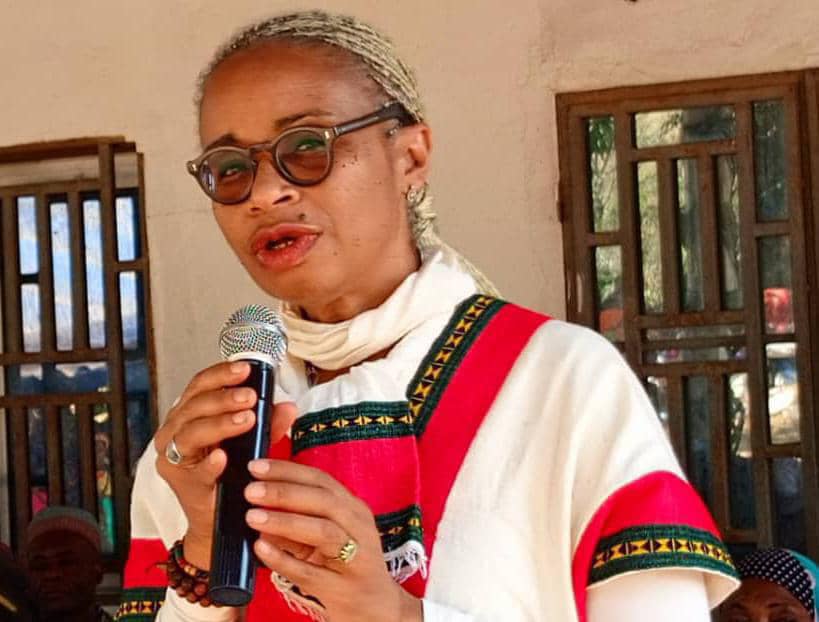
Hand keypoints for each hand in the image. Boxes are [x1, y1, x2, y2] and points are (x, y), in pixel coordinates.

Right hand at [153, 361, 295, 567]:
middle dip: (224, 398)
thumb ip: (269, 423)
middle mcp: (175, 431)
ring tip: (246, 419)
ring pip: (190, 433)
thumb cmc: (232, 471)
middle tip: (250, 397)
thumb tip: (289, 406)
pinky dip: (209, 464)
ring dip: (220, 424)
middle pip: (194, 405)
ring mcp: (174, 458)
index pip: (200, 385)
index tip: (245, 369)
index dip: (221, 374)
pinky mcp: (183, 484)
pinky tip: (222, 457)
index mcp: (189, 413)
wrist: (222, 516)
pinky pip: (195, 471)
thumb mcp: (253, 441)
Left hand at [244, 459, 422, 621]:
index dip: (288, 471)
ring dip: (285, 522)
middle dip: (284, 493)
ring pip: (322, 532)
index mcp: (353, 509)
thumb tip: (257, 504)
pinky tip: (261, 549)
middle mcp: (359, 528)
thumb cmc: (346, 566)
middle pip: (323, 501)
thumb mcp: (325, 538)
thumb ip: (296, 522)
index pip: (320, 480)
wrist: (376, 608)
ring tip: (252, 517)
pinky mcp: (344, 589)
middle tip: (250, 491)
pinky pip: (310, 572)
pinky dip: (284, 559)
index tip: (255, 466)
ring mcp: (355, 558)